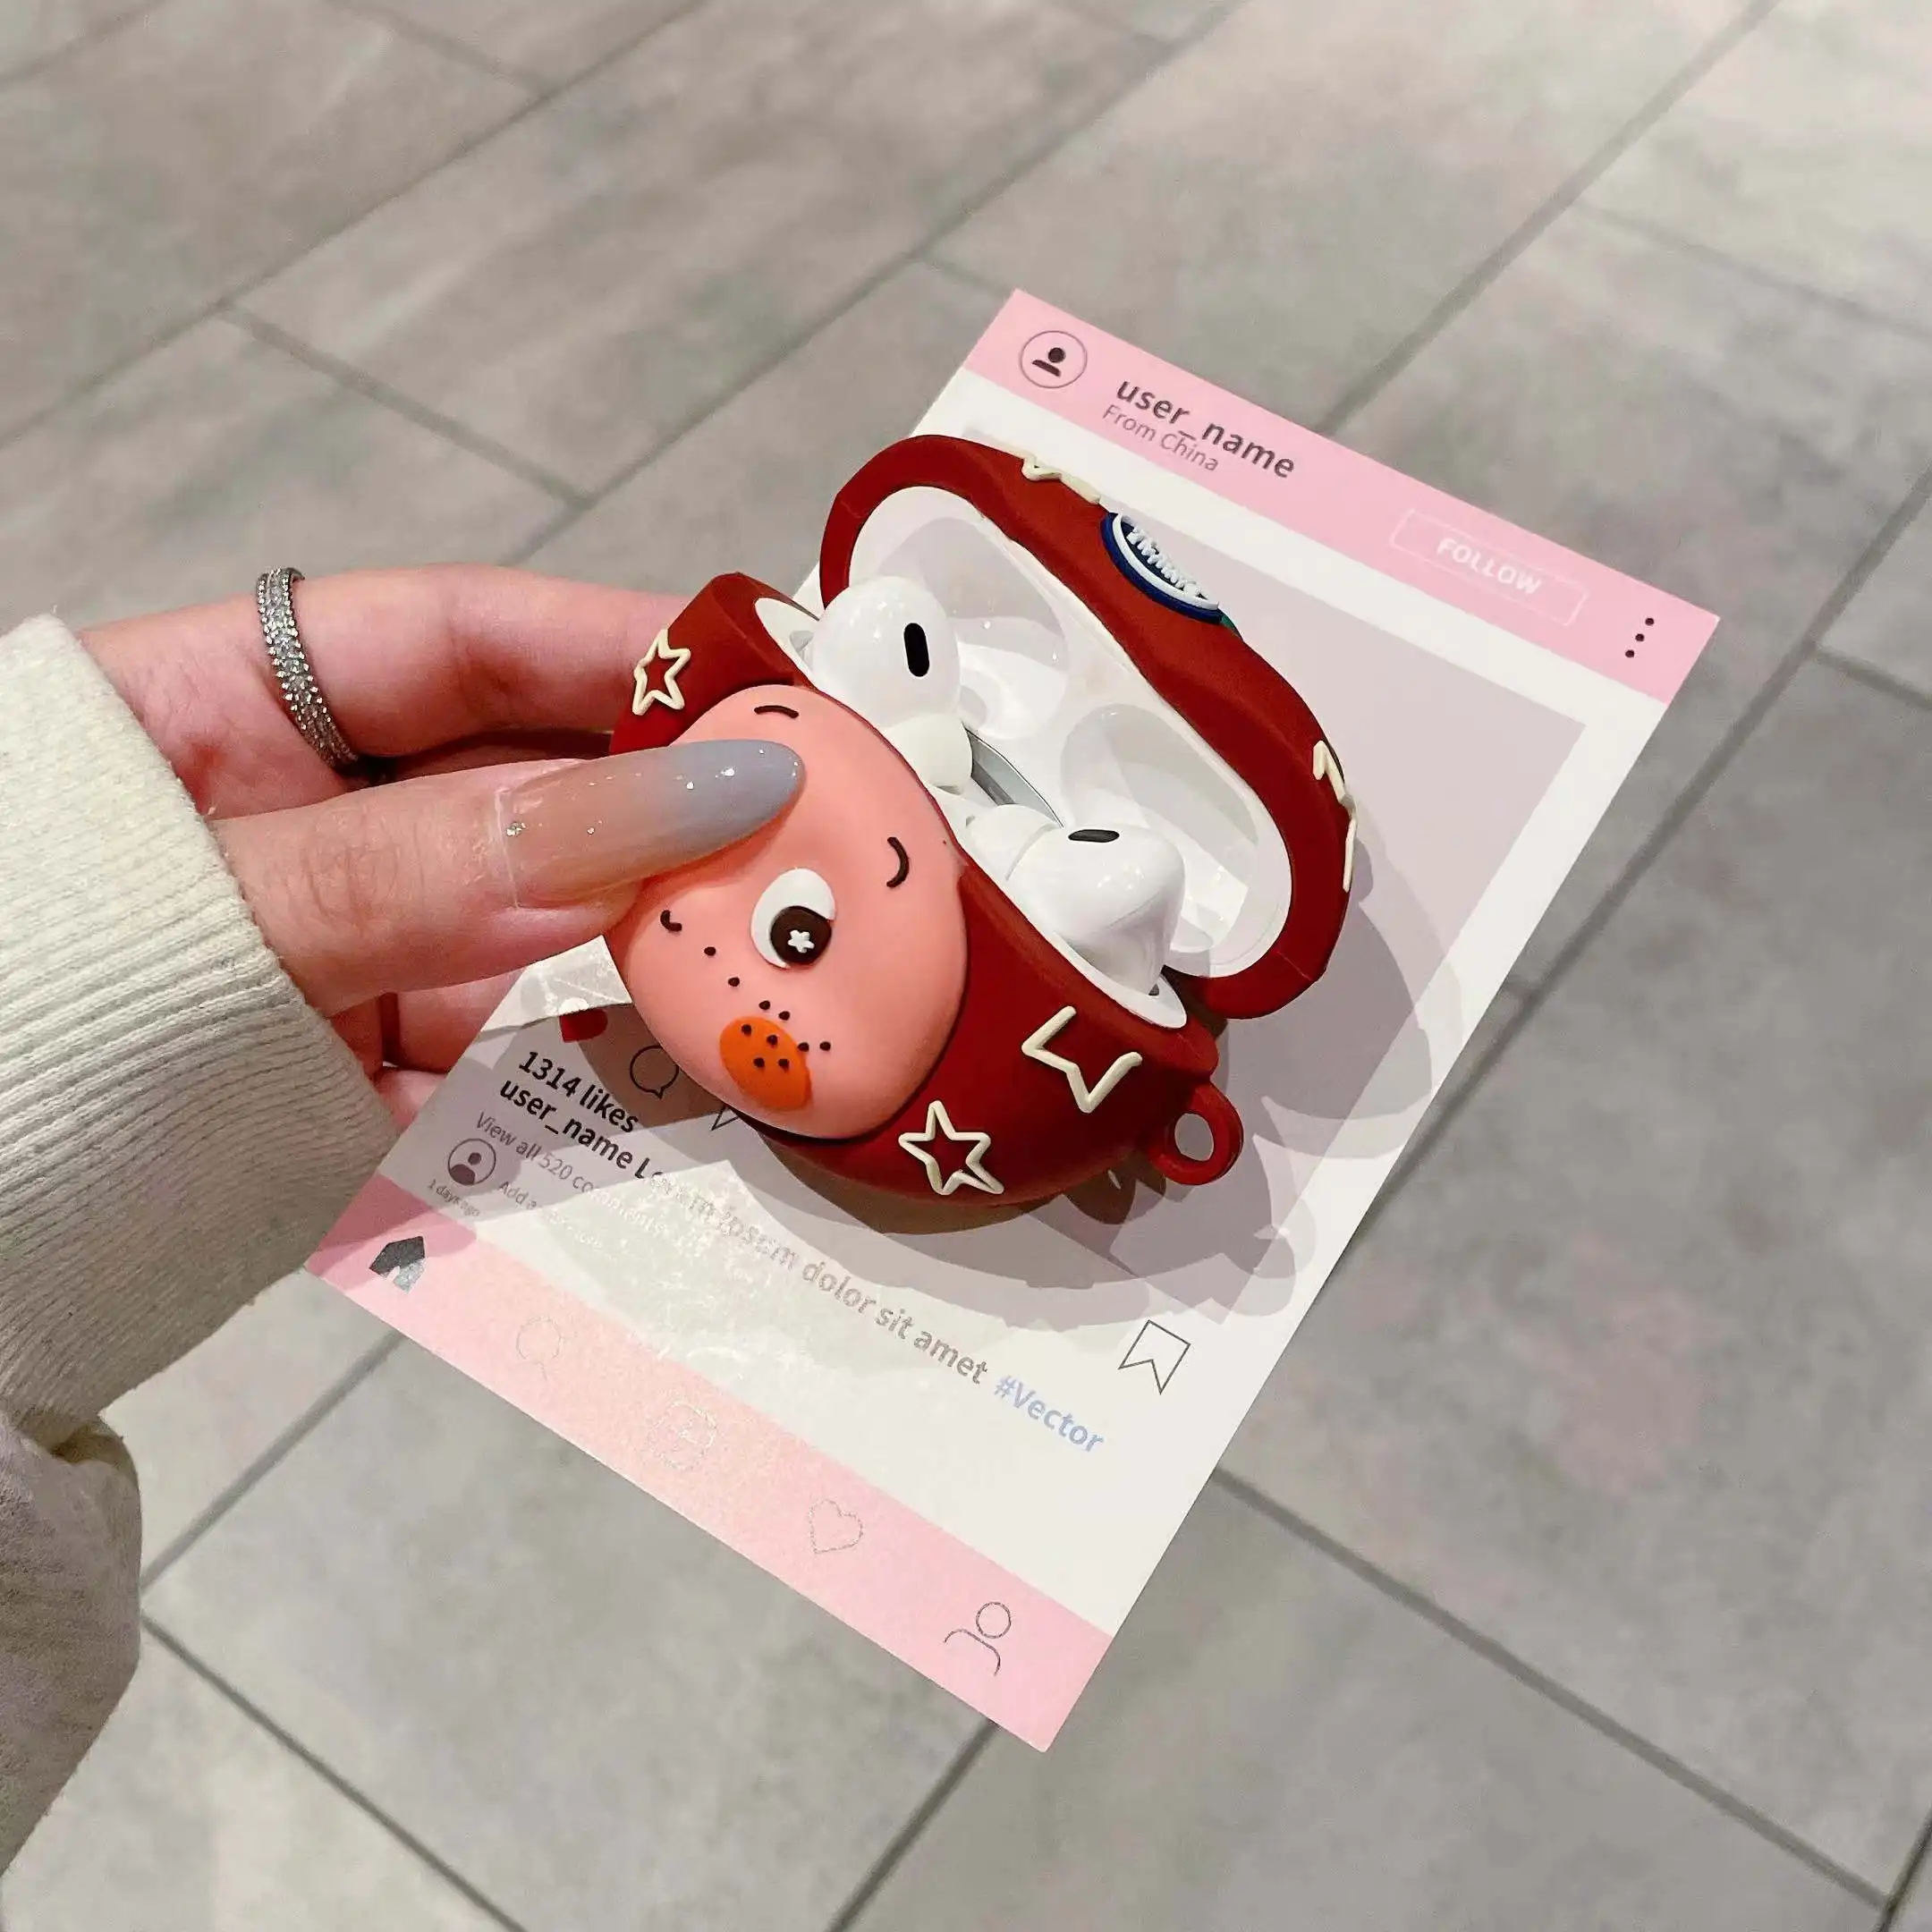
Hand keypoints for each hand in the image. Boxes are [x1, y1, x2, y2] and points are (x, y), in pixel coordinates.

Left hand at [83, 566, 798, 1124]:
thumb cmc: (7, 1025)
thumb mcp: (203, 914)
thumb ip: (429, 864)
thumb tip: (674, 801)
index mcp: (221, 713)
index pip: (450, 641)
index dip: (610, 646)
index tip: (756, 677)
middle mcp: (307, 823)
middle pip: (527, 781)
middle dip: (671, 802)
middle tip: (825, 822)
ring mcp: (352, 954)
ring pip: (544, 923)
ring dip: (662, 936)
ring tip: (796, 943)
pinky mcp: (382, 1081)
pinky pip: (519, 1052)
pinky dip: (608, 1061)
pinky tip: (704, 1059)